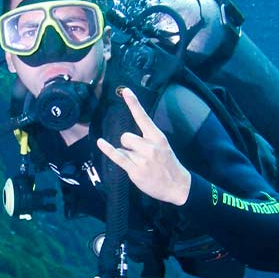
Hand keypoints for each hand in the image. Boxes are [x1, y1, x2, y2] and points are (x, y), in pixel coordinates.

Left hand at [96, 87, 191, 205]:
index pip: (143, 117)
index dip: (134, 103)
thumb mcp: (163, 146)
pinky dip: (108, 149)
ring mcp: (142, 158)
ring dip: (126, 154)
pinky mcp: (135, 170)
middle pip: (126, 136)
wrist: (177, 186)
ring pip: (122, 148)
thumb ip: (148, 138)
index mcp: (157, 137)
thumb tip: (128, 136)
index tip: (125, 91)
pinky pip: (117, 156)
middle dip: (128, 144)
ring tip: (139, 164)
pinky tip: (101, 142)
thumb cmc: (168, 165)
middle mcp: (149, 146)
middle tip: (138, 154)